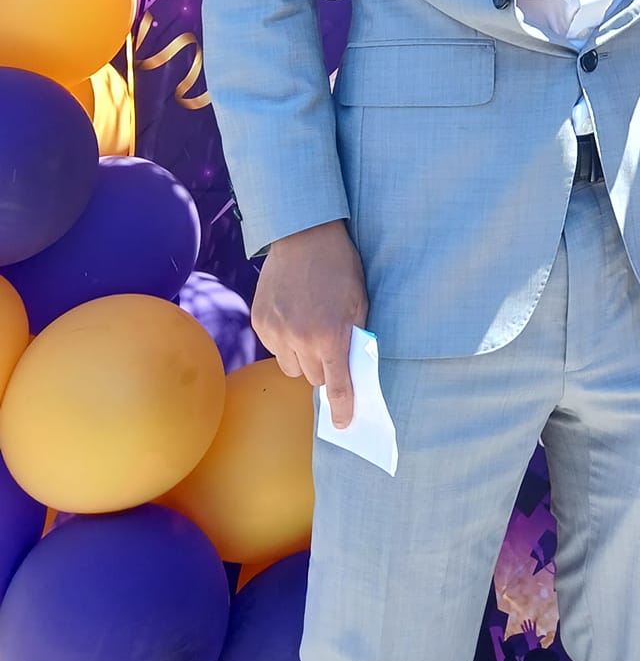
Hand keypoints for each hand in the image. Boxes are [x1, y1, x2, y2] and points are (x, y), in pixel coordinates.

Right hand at [251, 219, 368, 428]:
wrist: (304, 235)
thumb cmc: (340, 267)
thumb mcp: (359, 302)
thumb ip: (354, 338)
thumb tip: (351, 369)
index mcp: (330, 336)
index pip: (336, 385)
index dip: (342, 408)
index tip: (343, 425)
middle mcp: (300, 340)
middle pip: (313, 378)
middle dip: (324, 369)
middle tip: (329, 346)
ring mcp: (276, 332)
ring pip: (291, 367)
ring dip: (302, 357)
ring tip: (309, 327)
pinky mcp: (260, 322)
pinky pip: (274, 348)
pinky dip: (285, 340)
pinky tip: (293, 315)